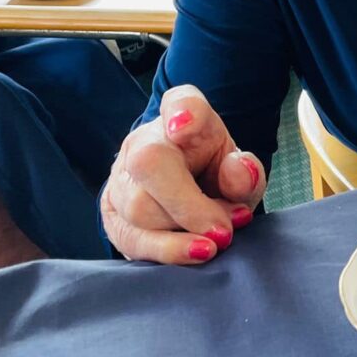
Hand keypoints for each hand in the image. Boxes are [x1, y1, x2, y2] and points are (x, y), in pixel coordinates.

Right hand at [101, 85, 266, 263]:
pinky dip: (168, 251)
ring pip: (139, 207)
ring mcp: (120, 177)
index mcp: (184, 116)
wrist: (189, 192)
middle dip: (192, 206)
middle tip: (226, 230)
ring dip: (184, 232)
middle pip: (151, 164)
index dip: (183, 111)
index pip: (182, 102)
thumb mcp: (240, 170)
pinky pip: (132, 238)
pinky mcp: (111, 215)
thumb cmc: (217, 175)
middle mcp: (144, 140)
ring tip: (219, 240)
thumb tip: (239, 170)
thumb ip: (244, 171)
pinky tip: (195, 254)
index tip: (185, 125)